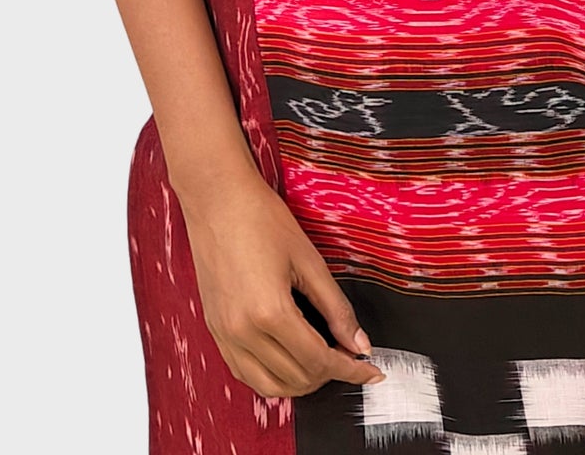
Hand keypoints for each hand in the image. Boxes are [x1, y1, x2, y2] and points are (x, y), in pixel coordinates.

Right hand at [176, 163, 386, 399]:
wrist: (217, 198)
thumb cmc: (260, 218)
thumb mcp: (308, 260)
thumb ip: (336, 308)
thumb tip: (359, 343)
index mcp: (270, 312)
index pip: (319, 361)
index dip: (350, 370)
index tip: (370, 371)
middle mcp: (242, 331)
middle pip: (296, 378)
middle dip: (329, 375)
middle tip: (350, 357)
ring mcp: (224, 334)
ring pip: (268, 386)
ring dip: (300, 383)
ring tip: (323, 364)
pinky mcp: (214, 330)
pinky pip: (244, 372)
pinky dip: (271, 377)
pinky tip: (289, 362)